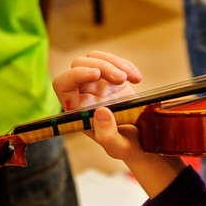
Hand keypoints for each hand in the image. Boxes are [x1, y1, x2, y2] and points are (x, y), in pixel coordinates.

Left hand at [54, 53, 182, 193]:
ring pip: (93, 58)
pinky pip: (110, 60)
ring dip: (113, 63)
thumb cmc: (127, 146)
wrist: (143, 140)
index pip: (62, 85)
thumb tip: (100, 112)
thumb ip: (108, 135)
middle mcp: (83, 94)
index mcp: (78, 110)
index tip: (96, 74)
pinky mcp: (110, 77)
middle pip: (78, 65)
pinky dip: (125, 64)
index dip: (74, 75)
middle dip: (102, 67)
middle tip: (121, 80)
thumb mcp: (119, 147)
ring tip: (130, 78)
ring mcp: (96, 84)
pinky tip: (136, 78)